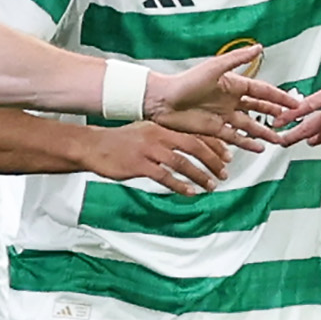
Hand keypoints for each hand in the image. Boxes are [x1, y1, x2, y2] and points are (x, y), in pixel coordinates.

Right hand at [86, 120, 235, 194]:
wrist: (93, 146)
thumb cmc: (119, 142)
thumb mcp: (145, 133)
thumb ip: (166, 139)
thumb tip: (187, 150)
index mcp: (162, 127)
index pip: (195, 133)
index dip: (214, 145)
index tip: (227, 156)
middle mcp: (158, 135)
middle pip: (194, 146)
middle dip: (213, 160)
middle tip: (224, 173)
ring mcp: (149, 150)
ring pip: (183, 162)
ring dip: (200, 175)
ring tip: (211, 186)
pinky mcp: (139, 165)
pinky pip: (165, 176)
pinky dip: (180, 185)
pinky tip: (190, 192)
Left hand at [144, 44, 293, 140]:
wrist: (162, 101)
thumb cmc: (185, 81)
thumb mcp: (214, 67)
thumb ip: (237, 59)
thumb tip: (258, 47)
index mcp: (233, 84)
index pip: (262, 91)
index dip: (279, 97)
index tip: (295, 102)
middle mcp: (231, 100)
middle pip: (260, 108)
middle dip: (277, 114)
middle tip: (292, 120)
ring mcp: (224, 116)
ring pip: (251, 124)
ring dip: (265, 132)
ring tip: (280, 139)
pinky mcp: (215, 130)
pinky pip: (236, 137)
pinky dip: (248, 142)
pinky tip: (260, 148)